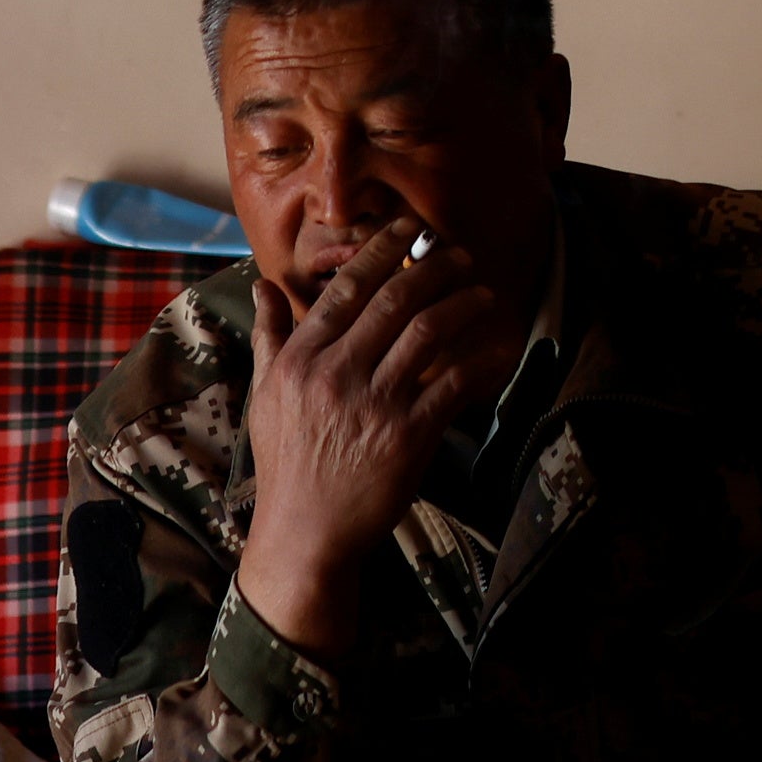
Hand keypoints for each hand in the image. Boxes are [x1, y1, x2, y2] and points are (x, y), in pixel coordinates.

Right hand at [236, 225, 521, 654]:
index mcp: (300, 359)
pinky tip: (497, 345)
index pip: (346, 288)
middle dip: (433, 267)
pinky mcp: (408, 435)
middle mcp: (335, 373)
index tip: (407, 228)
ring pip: (429, 331)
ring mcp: (374, 403)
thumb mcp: (264, 396)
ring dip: (462, 302)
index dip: (381, 250)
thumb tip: (265, 284)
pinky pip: (454, 382)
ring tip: (481, 291)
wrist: (305, 533)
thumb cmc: (286, 463)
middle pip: (394, 300)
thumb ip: (269, 336)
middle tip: (458, 254)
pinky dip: (481, 358)